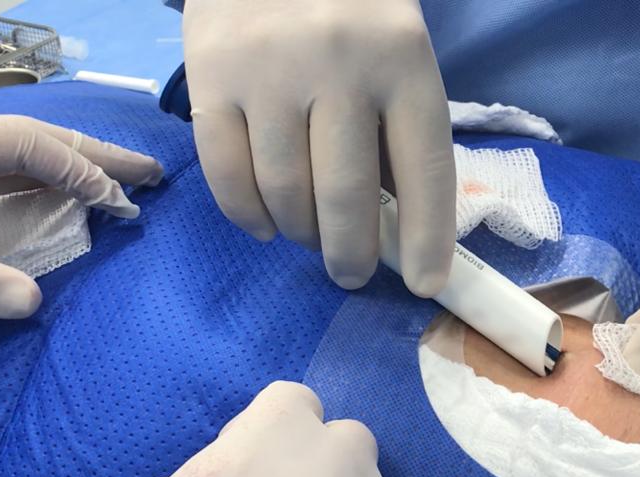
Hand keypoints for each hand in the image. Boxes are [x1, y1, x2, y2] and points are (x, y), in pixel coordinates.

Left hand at [0, 112, 162, 317]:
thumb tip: (34, 303)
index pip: (23, 145)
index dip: (80, 169)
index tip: (121, 205)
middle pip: (24, 136)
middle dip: (88, 154)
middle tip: (148, 178)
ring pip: (4, 149)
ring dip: (60, 164)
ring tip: (110, 186)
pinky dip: (24, 178)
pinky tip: (43, 194)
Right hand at [182, 0, 454, 295]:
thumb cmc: (347, 9)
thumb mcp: (394, 53)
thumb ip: (397, 130)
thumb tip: (401, 230)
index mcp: (402, 59)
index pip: (424, 169)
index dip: (428, 238)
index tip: (425, 285)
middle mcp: (338, 64)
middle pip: (346, 197)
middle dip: (352, 256)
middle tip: (351, 274)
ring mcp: (269, 71)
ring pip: (285, 194)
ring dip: (301, 234)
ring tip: (310, 235)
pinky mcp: (210, 77)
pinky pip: (227, 177)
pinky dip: (248, 217)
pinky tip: (266, 226)